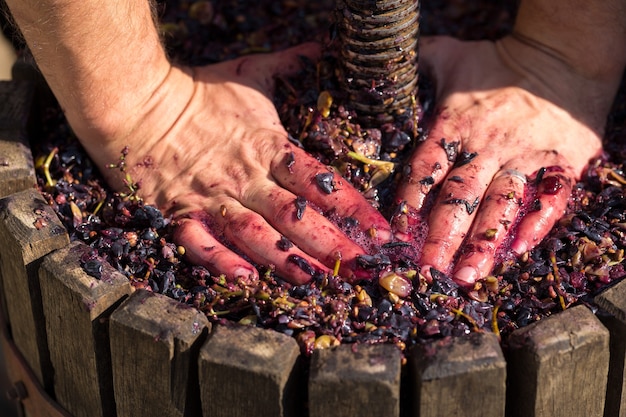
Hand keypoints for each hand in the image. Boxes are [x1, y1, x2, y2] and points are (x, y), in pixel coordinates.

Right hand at [85, 43, 390, 283]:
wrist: (134, 101)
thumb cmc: (197, 90)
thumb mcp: (251, 71)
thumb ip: (292, 63)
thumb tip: (326, 46)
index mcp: (267, 147)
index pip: (320, 181)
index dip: (354, 208)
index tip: (382, 231)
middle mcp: (245, 178)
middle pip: (297, 216)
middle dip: (336, 245)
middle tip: (368, 269)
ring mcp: (211, 199)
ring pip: (256, 234)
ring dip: (288, 260)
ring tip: (320, 281)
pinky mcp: (177, 214)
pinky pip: (200, 244)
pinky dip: (222, 262)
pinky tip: (248, 280)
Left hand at [396, 35, 616, 286]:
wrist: (561, 56)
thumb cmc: (497, 63)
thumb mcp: (449, 56)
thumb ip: (417, 66)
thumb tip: (384, 68)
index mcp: (454, 126)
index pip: (425, 169)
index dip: (410, 201)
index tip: (397, 233)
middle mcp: (485, 146)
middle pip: (459, 196)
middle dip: (442, 235)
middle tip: (428, 270)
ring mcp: (524, 156)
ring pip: (500, 204)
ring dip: (484, 242)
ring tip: (468, 275)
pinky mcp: (560, 163)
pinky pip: (550, 198)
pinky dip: (537, 223)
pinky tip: (520, 250)